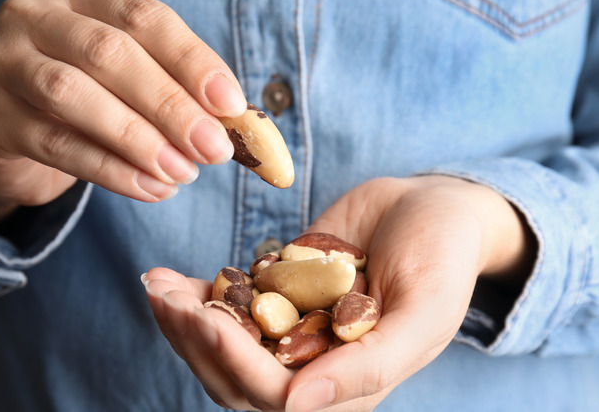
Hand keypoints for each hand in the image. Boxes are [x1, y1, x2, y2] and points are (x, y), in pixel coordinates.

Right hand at [0, 0, 244, 225]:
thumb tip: (236, 124)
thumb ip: (180, 93)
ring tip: (184, 173)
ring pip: (74, 95)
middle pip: (109, 54)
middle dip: (169, 105)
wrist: (21, 137)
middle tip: (213, 149)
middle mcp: (34, 17)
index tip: (231, 104)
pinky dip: (112, 171)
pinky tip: (151, 188)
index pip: (145, 18)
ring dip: (139, 139)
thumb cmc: (94, 99)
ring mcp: (4, 65)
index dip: (192, 61)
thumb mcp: (136, 83)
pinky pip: (58, 145)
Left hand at [143, 176, 534, 410]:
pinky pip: (229, 305)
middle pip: (235, 376)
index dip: (234, 361)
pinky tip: (171, 278)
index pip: (276, 393)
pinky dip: (197, 293)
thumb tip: (296, 406)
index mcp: (349, 385)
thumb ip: (370, 367)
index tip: (203, 316)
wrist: (432, 206)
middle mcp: (313, 365)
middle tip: (161, 296)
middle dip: (194, 339)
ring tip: (155, 284)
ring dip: (184, 320)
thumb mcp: (423, 313)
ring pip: (224, 344)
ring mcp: (291, 328)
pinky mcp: (277, 293)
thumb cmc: (442, 257)